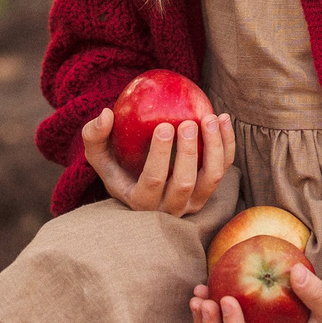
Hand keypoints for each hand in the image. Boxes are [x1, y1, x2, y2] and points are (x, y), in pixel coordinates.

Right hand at [79, 103, 233, 214]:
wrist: (141, 182)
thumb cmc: (117, 165)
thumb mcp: (99, 155)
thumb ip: (94, 136)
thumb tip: (105, 114)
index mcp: (140, 201)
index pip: (153, 181)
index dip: (161, 155)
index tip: (164, 125)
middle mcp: (169, 208)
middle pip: (185, 183)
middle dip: (190, 152)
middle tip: (188, 122)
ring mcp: (193, 202)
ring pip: (212, 178)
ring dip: (215, 147)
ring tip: (210, 117)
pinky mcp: (209, 191)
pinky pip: (225, 168)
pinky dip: (228, 144)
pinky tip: (223, 118)